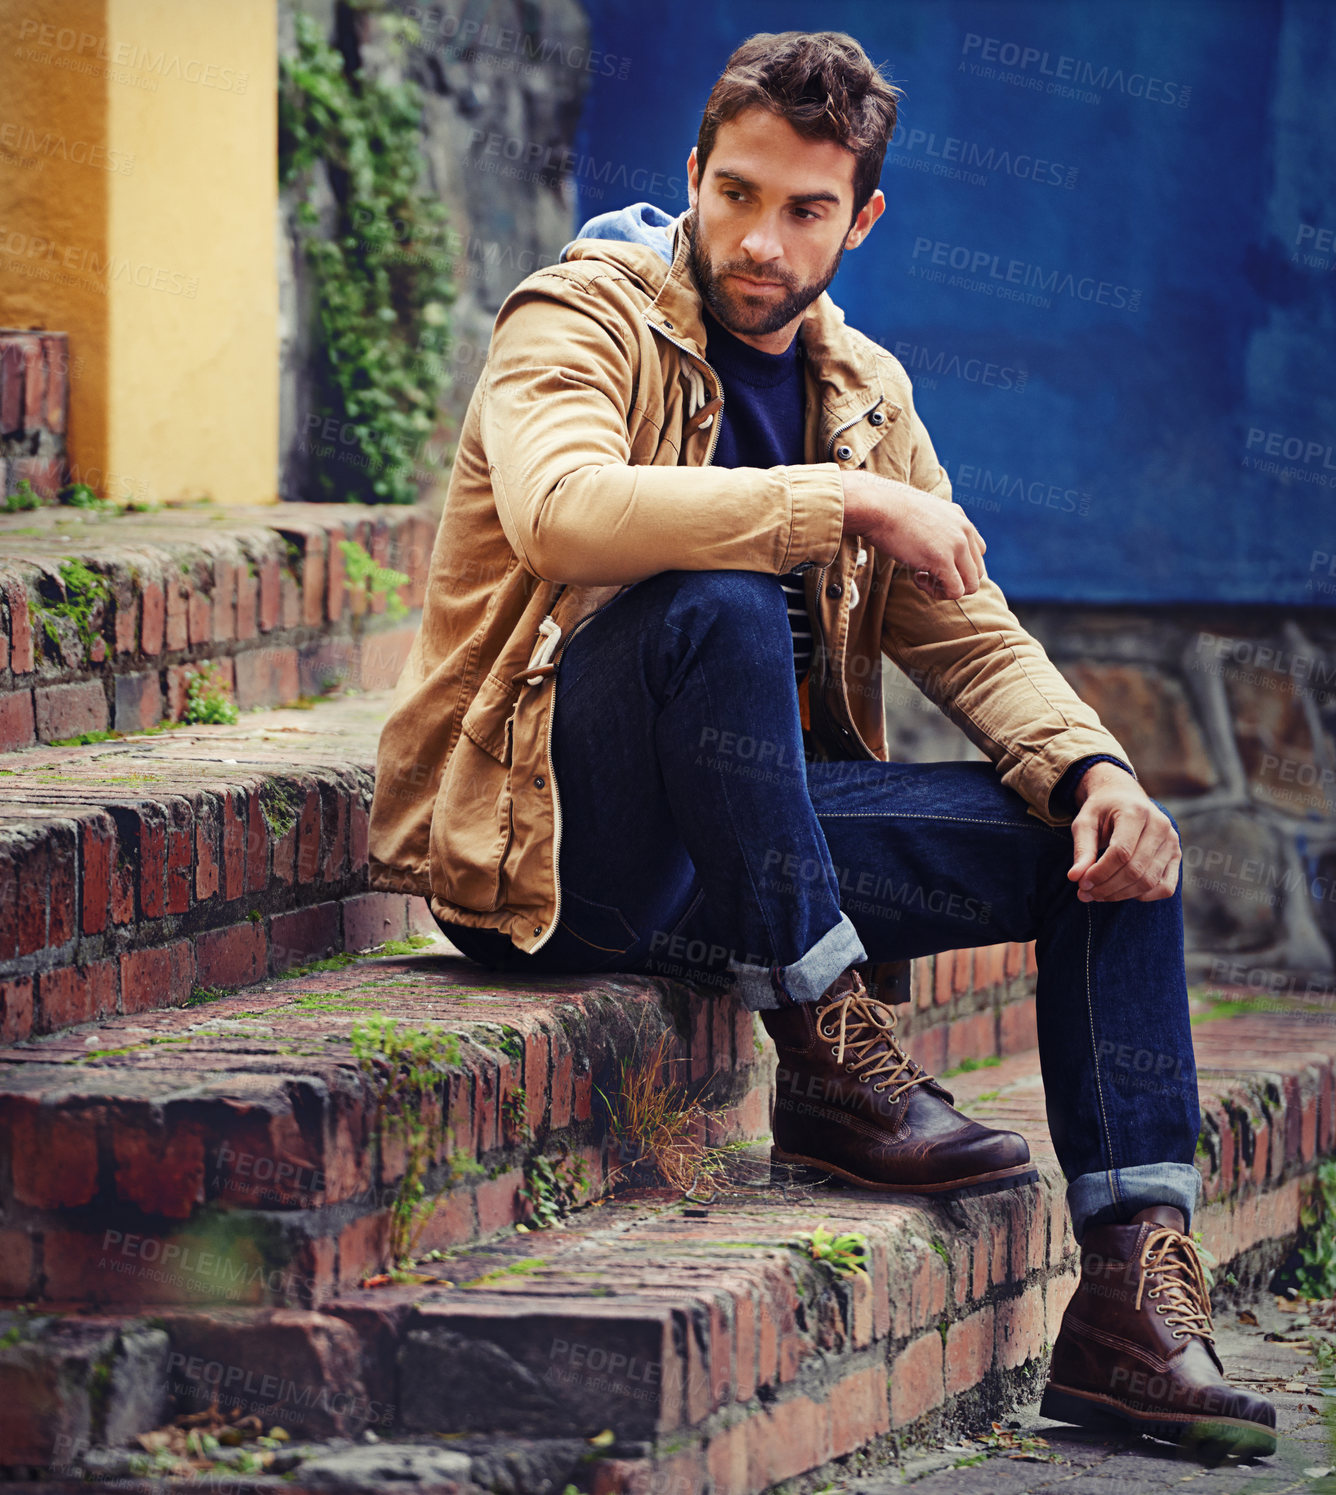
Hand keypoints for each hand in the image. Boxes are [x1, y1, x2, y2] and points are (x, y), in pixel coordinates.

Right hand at [841, 472, 985, 599]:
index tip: (931, 561)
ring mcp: (956, 545)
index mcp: (960, 517)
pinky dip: (937, 593)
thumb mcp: (920, 512)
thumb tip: (926, 542)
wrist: (877, 507)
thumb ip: (933, 525)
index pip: (977, 552)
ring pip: (971, 585)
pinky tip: (917, 578)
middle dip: (953, 579)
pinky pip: (955, 591)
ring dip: (947, 589)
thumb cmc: (888, 511)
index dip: (957, 565)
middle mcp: (964, 530)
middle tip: (926, 573)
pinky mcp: (943, 560)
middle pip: (977, 571)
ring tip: (922, 578)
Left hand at [1068, 763, 1179, 901]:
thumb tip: (1075, 877)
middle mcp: (1160, 825)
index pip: (1121, 852)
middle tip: (1086, 893)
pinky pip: (1165, 887)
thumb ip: (1082, 849)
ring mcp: (1172, 841)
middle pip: (1135, 870)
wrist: (1124, 797)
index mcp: (1136, 812)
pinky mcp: (1176, 855)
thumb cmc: (1102, 810)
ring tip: (1098, 894)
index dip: (1100, 873)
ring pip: (1149, 881)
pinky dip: (1143, 896)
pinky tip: (1122, 891)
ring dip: (1121, 894)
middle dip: (1107, 887)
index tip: (1081, 883)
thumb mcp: (1085, 823)